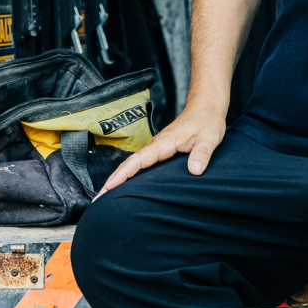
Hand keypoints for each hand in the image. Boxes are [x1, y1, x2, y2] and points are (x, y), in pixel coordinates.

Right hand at [96, 101, 226, 196]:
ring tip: (105, 197)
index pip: (139, 160)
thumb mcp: (209, 137)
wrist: (205, 107)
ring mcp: (157, 148)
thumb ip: (202, 153)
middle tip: (97, 200)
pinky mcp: (161, 151)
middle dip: (113, 181)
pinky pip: (141, 164)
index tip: (109, 187)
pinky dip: (130, 174)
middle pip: (130, 164)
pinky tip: (126, 185)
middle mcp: (156, 145)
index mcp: (164, 143)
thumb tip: (195, 170)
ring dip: (119, 178)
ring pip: (134, 164)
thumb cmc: (207, 121)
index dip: (123, 174)